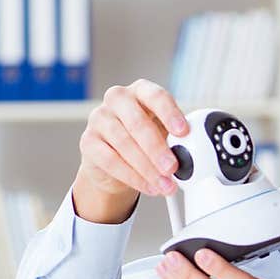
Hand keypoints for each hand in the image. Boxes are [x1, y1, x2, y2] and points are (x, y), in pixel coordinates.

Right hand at [74, 79, 188, 223]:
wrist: (115, 160)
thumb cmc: (144, 140)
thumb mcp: (163, 133)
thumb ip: (176, 138)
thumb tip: (191, 154)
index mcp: (141, 92)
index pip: (156, 96)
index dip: (170, 114)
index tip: (183, 132)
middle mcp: (118, 100)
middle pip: (137, 122)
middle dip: (157, 149)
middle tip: (172, 168)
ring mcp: (100, 119)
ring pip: (123, 143)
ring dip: (147, 168)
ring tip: (164, 184)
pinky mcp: (88, 141)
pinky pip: (110, 160)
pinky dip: (133, 177)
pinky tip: (149, 186)